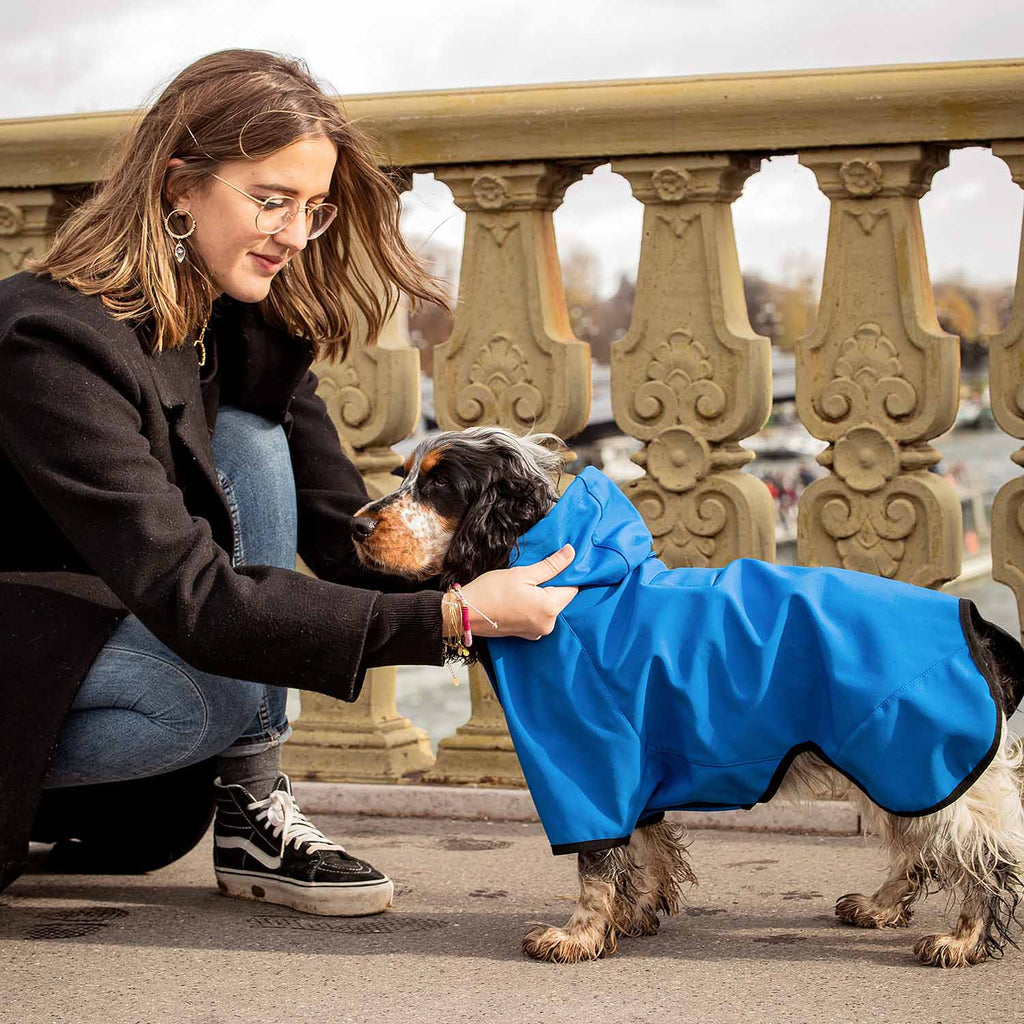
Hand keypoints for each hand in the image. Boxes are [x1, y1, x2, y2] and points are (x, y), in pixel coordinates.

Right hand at [456, 543, 576, 639]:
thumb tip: (572, 552)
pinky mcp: (527, 635)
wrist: (465, 613)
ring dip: (542, 595)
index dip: (566, 574)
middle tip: (535, 573)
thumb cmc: (491, 590)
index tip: (555, 563)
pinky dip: (533, 606)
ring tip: (525, 585)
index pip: (572, 588)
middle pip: (561, 598)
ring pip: (549, 607)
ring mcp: (537, 632)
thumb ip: (551, 565)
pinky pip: (538, 616)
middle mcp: (548, 624)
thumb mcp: (522, 573)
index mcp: (550, 608)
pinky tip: (519, 597)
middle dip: (553, 584)